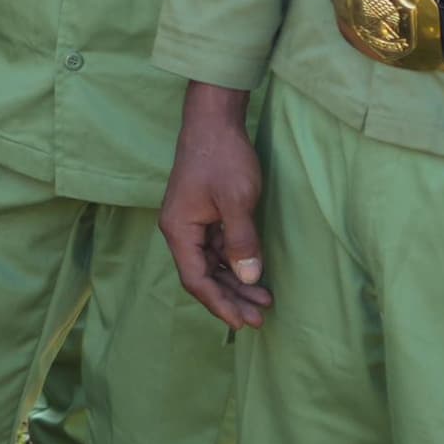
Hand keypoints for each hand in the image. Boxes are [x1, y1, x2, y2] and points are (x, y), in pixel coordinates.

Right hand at [157, 84, 269, 328]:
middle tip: (260, 318)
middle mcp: (181, 231)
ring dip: (236, 284)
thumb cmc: (222, 157)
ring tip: (264, 302)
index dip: (219, 303)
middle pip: (203, 276)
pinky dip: (235, 265)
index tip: (242, 321)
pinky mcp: (205, 216)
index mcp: (179, 230)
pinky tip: (255, 275)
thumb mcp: (237, 200)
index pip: (196, 279)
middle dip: (231, 298)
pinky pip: (218, 250)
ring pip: (212, 265)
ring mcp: (193, 224)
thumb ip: (242, 241)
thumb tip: (250, 278)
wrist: (214, 121)